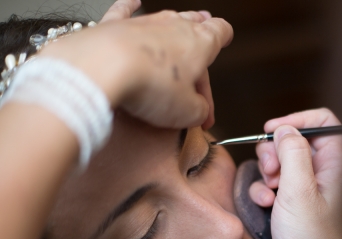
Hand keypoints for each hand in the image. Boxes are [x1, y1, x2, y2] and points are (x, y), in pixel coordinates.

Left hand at [41, 3, 232, 128]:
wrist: (103, 67)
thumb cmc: (150, 85)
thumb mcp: (187, 111)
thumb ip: (198, 110)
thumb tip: (198, 112)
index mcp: (199, 43)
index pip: (219, 32)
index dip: (223, 36)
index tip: (225, 37)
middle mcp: (174, 27)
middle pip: (193, 25)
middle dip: (202, 29)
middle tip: (208, 29)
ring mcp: (143, 24)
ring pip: (165, 19)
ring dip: (174, 24)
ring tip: (182, 19)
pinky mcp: (114, 27)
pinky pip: (125, 11)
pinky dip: (130, 6)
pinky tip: (133, 2)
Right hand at [251, 108, 341, 238]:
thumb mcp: (298, 191)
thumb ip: (292, 152)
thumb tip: (284, 129)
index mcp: (336, 165)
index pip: (323, 122)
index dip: (296, 120)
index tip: (273, 130)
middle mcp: (324, 173)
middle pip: (294, 139)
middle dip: (275, 151)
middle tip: (272, 171)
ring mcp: (306, 188)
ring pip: (279, 161)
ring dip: (266, 173)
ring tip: (269, 192)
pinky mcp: (290, 202)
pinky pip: (271, 183)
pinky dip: (263, 190)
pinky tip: (264, 205)